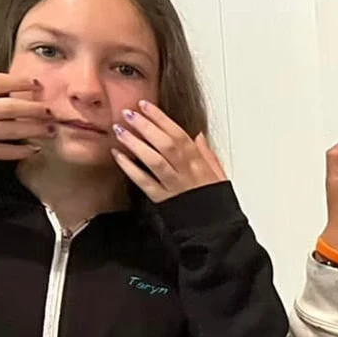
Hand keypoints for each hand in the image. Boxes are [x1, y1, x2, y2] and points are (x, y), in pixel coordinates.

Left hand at [112, 102, 226, 202]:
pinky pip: (144, 182)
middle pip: (166, 144)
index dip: (161, 118)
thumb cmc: (217, 204)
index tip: (145, 105)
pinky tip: (118, 156)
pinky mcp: (162, 200)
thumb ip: (208, 154)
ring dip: (135, 144)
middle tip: (128, 113)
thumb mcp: (219, 175)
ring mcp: (173, 186)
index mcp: (200, 165)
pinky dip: (129, 168)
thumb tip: (198, 135)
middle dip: (146, 126)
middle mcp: (186, 173)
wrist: (216, 230)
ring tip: (119, 130)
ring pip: (154, 161)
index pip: (179, 135)